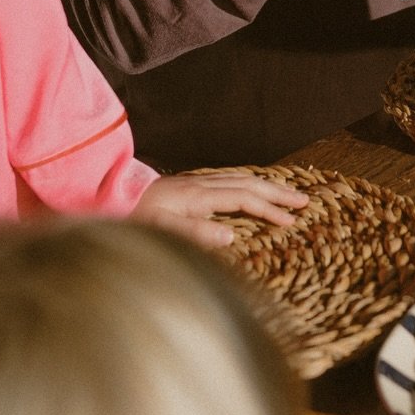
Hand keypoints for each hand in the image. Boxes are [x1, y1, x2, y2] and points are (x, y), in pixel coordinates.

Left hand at [132, 171, 308, 249]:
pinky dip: (249, 184)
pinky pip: (229, 181)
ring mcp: (196, 183)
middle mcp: (201, 185)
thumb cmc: (134, 216)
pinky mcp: (190, 186)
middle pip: (249, 183)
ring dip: (266, 186)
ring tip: (287, 194)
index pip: (244, 199)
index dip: (269, 209)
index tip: (291, 221)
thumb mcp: (161, 229)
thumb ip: (195, 232)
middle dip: (278, 192)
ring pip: (240, 179)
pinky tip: (252, 190)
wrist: (109, 197)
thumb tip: (231, 235)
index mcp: (199, 196)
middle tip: (304, 201)